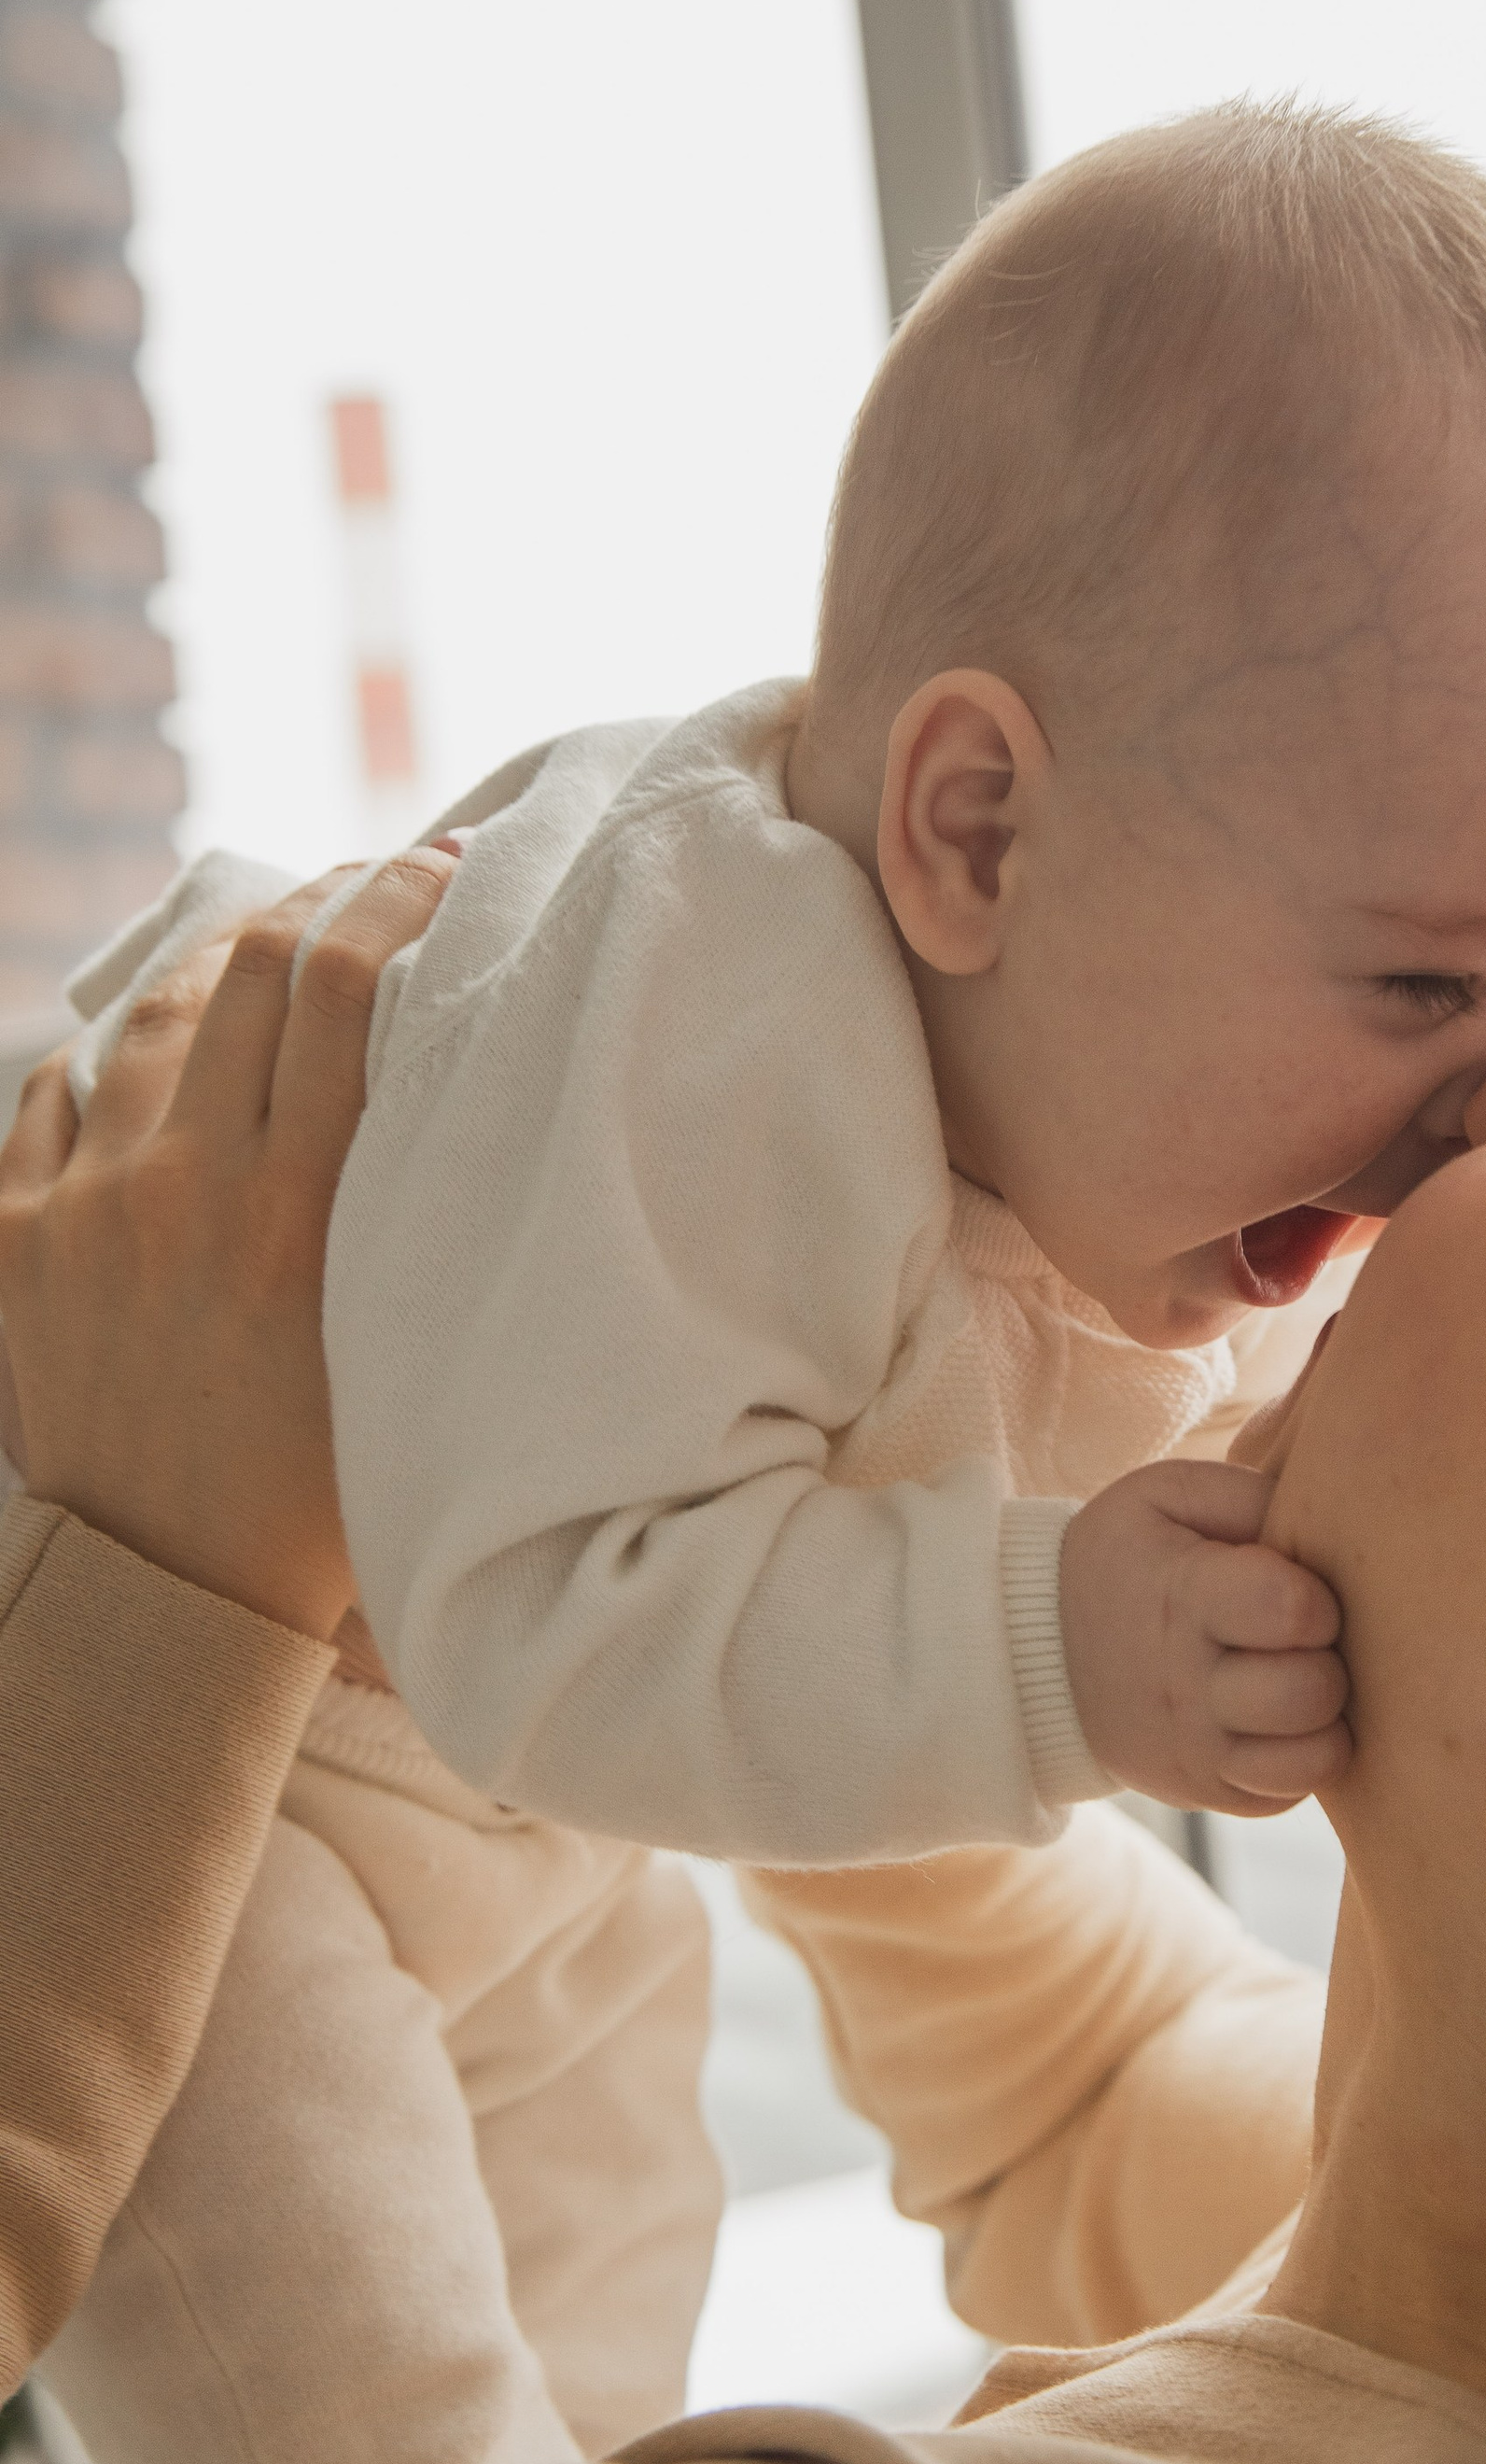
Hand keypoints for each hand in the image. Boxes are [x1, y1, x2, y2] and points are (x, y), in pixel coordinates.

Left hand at [0, 850, 456, 1639]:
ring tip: (264, 955)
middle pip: (251, 968)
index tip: (437, 868)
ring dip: (216, 967)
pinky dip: (106, 1068)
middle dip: (317, 902)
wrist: (170, 1595)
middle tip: (364, 887)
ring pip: (149, 1015)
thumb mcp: (403, 1335)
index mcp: (299, 1216)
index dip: (394, 897)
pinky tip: (154, 1070)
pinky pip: (50, 1095)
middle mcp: (185, 1190)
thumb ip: (414, 1209)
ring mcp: (82, 1209)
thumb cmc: (326, 1482)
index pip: (345, 986)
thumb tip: (462, 1071)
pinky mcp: (9, 1239)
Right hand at [1058, 1458, 1349, 1815]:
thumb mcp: (1163, 1497)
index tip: (1298, 1589)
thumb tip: (1328, 1521)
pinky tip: (1282, 1719)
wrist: (1037, 1653)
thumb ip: (1248, 1495)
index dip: (1317, 1597)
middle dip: (1328, 1657)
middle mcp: (1189, 1685)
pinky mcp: (1205, 1792)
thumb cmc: (1126, 1560)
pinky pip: (1293, 1793)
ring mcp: (1196, 1749)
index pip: (1292, 1609)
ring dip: (1325, 1714)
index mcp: (1184, 1598)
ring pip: (1317, 1753)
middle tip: (1302, 1639)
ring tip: (1297, 1677)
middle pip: (1313, 1690)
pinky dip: (1305, 1756)